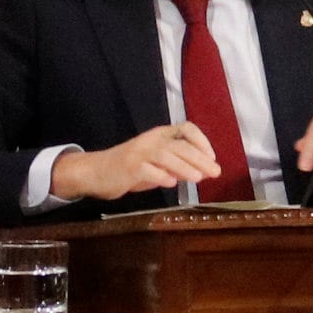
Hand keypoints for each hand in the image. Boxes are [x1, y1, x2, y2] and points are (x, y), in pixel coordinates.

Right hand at [53, 123, 223, 202]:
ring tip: (197, 178)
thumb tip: (202, 172)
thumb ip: (178, 167)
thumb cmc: (131, 169)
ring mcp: (138, 153)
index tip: (212, 157)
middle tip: (215, 172)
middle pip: (179, 145)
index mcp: (160, 136)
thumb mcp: (157, 165)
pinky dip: (160, 176)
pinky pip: (146, 169)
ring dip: (184, 167)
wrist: (96, 172)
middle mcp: (151, 140)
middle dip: (200, 159)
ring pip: (165, 155)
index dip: (201, 141)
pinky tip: (170, 183)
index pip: (185, 128)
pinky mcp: (128, 166)